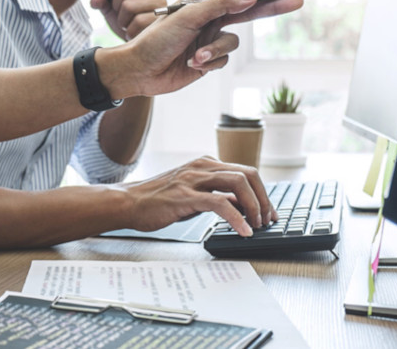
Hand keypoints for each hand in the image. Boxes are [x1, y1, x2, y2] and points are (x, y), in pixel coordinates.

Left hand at [90, 0, 166, 40]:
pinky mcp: (163, 20)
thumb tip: (95, 1)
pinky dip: (130, 32)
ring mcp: (161, 5)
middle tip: (125, 18)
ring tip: (131, 27)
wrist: (142, 51)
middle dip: (116, 8)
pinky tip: (137, 36)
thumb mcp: (112, 12)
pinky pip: (137, 21)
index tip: (115, 7)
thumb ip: (101, 2)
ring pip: (128, 6)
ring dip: (123, 22)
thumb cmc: (128, 26)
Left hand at [97, 0, 303, 97]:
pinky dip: (209, 64)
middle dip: (270, 9)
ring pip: (232, 44)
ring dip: (215, 51)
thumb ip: (219, 4)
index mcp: (203, 2)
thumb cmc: (156, 39)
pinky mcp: (207, 61)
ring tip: (195, 56)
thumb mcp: (187, 17)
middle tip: (296, 1)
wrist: (139, 70)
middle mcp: (209, 19)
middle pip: (247, 13)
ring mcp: (209, 40)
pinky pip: (222, 61)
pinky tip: (191, 64)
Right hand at [118, 156, 276, 236]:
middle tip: (267, 220)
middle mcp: (202, 167)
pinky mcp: (185, 196)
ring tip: (256, 225)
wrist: (128, 203)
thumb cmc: (157, 201)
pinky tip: (242, 231)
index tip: (268, 212)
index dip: (262, 193)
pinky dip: (237, 218)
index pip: (245, 172)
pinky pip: (220, 203)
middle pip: (248, 174)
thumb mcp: (192, 194)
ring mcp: (193, 180)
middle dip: (264, 198)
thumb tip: (241, 206)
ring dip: (254, 206)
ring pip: (239, 183)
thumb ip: (216, 195)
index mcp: (205, 165)